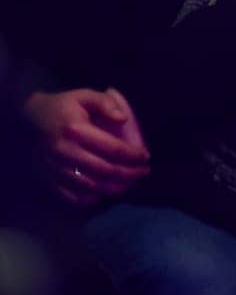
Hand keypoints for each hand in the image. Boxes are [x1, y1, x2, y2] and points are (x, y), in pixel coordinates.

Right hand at [23, 88, 150, 206]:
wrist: (31, 119)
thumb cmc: (65, 106)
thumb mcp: (85, 95)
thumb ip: (106, 103)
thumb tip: (124, 119)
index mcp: (76, 130)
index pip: (113, 148)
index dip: (133, 155)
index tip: (146, 156)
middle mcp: (64, 152)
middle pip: (104, 170)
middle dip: (129, 173)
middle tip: (143, 171)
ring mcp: (55, 168)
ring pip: (91, 186)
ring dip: (115, 188)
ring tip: (131, 183)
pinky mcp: (48, 179)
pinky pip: (72, 197)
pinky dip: (93, 198)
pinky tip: (106, 192)